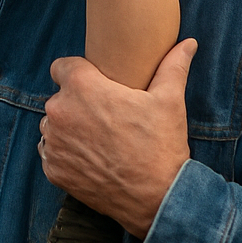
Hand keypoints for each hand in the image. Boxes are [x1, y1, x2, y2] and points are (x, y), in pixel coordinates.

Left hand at [38, 42, 195, 239]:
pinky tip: (91, 158)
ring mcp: (53, 143)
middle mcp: (59, 111)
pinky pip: (52, 152)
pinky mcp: (53, 170)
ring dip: (69, 129)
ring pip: (53, 125)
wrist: (158, 199)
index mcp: (81, 86)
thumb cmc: (161, 145)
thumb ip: (173, 65)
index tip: (96, 86)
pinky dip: (66, 155)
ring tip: (99, 139)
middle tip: (104, 117)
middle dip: (77, 103)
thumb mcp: (170, 100)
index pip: (62, 66)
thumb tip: (189, 43)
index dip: (79, 74)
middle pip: (60, 97)